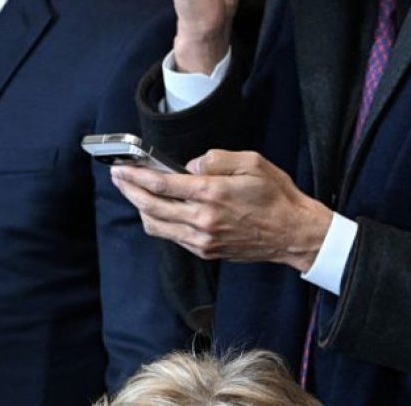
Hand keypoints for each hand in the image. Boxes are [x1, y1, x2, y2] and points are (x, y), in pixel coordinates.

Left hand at [111, 149, 332, 271]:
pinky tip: (157, 211)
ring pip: (157, 225)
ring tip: (134, 193)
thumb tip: (193, 164)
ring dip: (140, 208)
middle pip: (151, 206)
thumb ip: (218, 159)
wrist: (292, 233)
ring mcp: (202, 239)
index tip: (123, 168)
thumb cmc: (276, 195)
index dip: (137, 176)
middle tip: (119, 178)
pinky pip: (172, 237)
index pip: (163, 184)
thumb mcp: (253, 162)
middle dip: (130, 190)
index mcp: (212, 194)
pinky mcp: (206, 251)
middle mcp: (202, 219)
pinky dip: (159, 222)